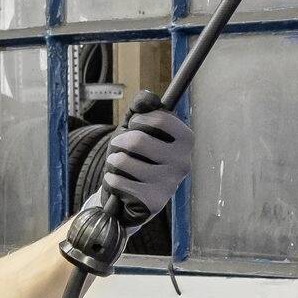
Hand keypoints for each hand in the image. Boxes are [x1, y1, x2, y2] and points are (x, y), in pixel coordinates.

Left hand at [100, 105, 192, 224]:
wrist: (130, 194)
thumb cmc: (135, 157)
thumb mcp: (136, 129)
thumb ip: (140, 109)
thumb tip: (149, 96)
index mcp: (185, 141)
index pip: (161, 118)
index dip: (139, 119)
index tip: (134, 125)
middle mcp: (183, 162)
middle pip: (139, 140)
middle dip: (120, 142)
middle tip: (118, 147)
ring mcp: (170, 183)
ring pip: (126, 162)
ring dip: (113, 161)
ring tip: (118, 165)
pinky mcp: (154, 201)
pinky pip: (120, 181)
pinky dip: (111, 179)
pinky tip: (117, 181)